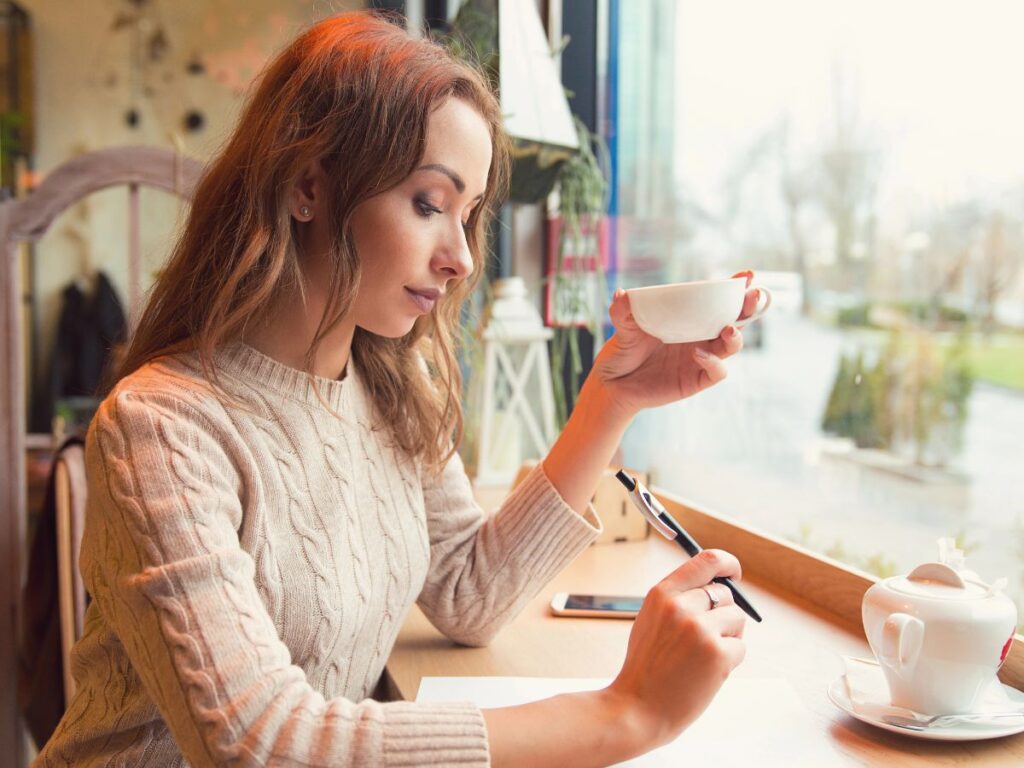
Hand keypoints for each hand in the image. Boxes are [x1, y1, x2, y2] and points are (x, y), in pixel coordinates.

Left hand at [589, 270, 760, 418]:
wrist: (613, 384)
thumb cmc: (622, 352)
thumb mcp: (622, 328)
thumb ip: (623, 312)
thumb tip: (621, 294)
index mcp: (688, 318)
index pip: (717, 301)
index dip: (735, 288)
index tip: (747, 276)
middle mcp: (700, 336)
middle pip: (735, 320)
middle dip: (748, 307)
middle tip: (753, 296)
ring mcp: (701, 358)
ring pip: (731, 345)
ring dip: (736, 336)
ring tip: (729, 329)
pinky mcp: (696, 380)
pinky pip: (717, 371)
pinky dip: (713, 362)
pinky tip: (698, 354)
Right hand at [605, 549, 747, 749]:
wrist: (636, 709)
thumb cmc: (645, 668)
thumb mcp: (651, 620)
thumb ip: (678, 599)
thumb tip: (716, 586)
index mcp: (662, 594)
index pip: (706, 561)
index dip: (727, 563)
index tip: (734, 572)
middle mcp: (681, 606)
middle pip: (725, 594)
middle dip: (722, 614)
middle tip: (705, 638)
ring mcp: (700, 629)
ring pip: (737, 619)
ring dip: (728, 637)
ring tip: (702, 657)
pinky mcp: (717, 654)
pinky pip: (740, 647)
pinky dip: (729, 661)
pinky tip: (705, 673)